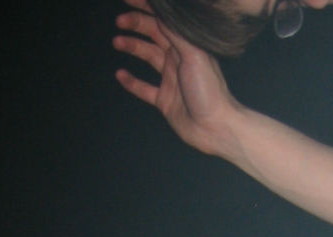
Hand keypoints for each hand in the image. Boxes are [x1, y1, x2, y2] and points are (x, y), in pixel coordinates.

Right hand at [113, 1, 241, 158]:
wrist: (215, 128)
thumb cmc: (209, 91)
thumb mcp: (194, 55)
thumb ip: (176, 33)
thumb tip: (160, 12)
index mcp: (187, 46)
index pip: (164, 21)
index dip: (147, 9)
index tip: (128, 0)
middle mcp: (178, 60)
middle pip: (154, 35)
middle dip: (136, 25)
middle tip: (119, 21)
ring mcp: (171, 80)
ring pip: (148, 57)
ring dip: (132, 47)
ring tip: (116, 42)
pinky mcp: (165, 100)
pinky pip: (144, 88)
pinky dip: (132, 82)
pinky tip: (120, 74)